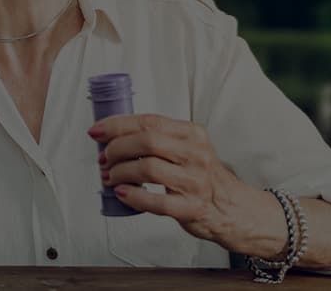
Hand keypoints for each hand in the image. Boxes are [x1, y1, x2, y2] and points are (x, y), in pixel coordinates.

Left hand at [90, 114, 280, 252]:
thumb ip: (159, 138)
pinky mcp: (192, 208)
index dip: (117, 125)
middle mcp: (195, 154)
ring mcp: (195, 182)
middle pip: (146, 142)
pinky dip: (134, 197)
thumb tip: (114, 135)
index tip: (97, 131)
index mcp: (192, 134)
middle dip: (116, 148)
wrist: (233, 208)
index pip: (149, 122)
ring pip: (148, 169)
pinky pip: (156, 202)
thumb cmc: (203, 177)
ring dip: (120, 172)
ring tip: (110, 177)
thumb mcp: (188, 147)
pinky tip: (122, 194)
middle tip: (104, 158)